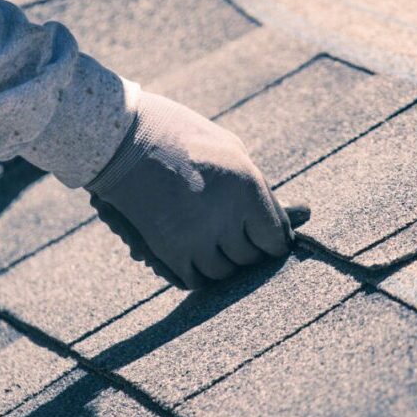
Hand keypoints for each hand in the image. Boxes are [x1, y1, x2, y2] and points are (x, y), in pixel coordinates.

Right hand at [88, 92, 291, 289]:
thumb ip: (258, 188)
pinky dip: (197, 273)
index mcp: (249, 188)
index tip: (265, 238)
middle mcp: (228, 218)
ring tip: (211, 241)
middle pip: (251, 259)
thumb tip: (296, 213)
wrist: (120, 140)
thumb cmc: (181, 136)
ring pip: (224, 273)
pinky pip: (196, 280)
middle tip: (234, 236)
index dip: (273, 240)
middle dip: (246, 250)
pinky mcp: (170, 252)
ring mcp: (199, 239)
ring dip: (221, 263)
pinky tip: (193, 254)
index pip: (277, 239)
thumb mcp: (230, 149)